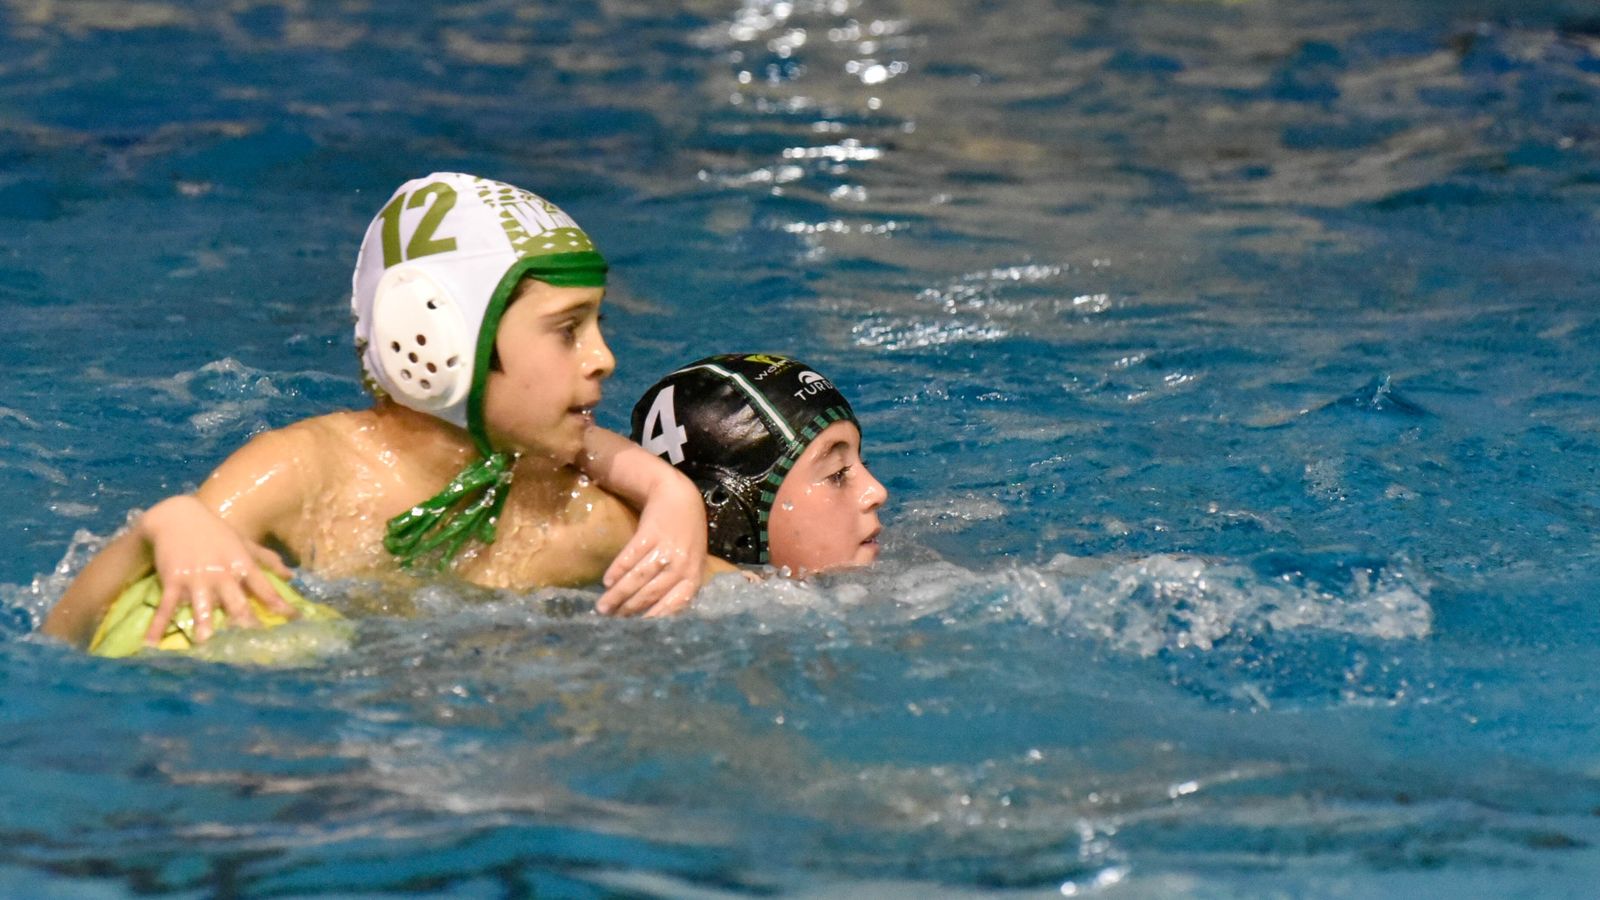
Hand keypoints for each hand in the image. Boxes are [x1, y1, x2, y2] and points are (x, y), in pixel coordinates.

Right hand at [139, 496, 296, 644]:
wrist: (179, 516)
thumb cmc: (216, 532)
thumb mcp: (244, 543)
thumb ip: (267, 560)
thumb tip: (291, 576)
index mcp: (242, 564)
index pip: (265, 588)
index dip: (280, 604)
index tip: (294, 619)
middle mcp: (222, 573)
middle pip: (237, 602)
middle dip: (245, 621)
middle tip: (253, 643)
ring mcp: (197, 577)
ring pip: (202, 605)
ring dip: (203, 624)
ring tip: (204, 644)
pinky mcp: (173, 579)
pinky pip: (166, 606)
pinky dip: (157, 625)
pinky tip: (150, 644)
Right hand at [596, 476, 706, 617]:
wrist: (679, 497)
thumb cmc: (686, 536)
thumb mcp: (692, 562)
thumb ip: (679, 586)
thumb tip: (656, 617)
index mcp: (693, 575)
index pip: (675, 604)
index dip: (655, 618)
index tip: (637, 631)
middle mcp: (681, 563)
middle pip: (650, 593)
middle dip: (628, 609)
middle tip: (610, 620)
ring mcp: (665, 548)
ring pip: (638, 577)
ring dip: (617, 594)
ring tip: (602, 606)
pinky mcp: (649, 533)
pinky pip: (630, 557)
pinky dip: (617, 570)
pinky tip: (607, 581)